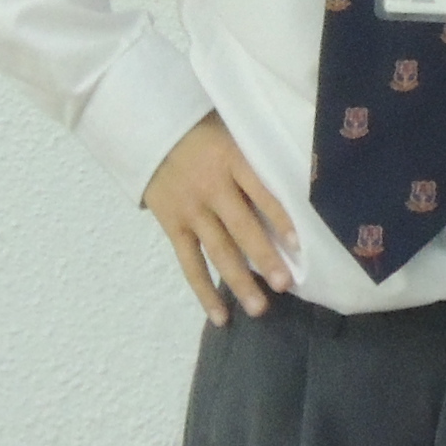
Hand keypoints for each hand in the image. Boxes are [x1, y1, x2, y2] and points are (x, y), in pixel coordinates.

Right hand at [140, 113, 298, 325]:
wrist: (147, 130)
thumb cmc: (200, 129)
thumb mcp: (230, 130)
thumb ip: (254, 156)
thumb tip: (296, 184)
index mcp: (229, 158)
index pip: (259, 189)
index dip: (278, 215)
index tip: (298, 242)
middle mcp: (210, 187)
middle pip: (240, 226)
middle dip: (263, 256)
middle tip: (283, 284)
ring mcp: (190, 210)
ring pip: (217, 250)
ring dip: (239, 281)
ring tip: (259, 308)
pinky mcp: (173, 226)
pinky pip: (190, 263)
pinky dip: (204, 291)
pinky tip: (220, 315)